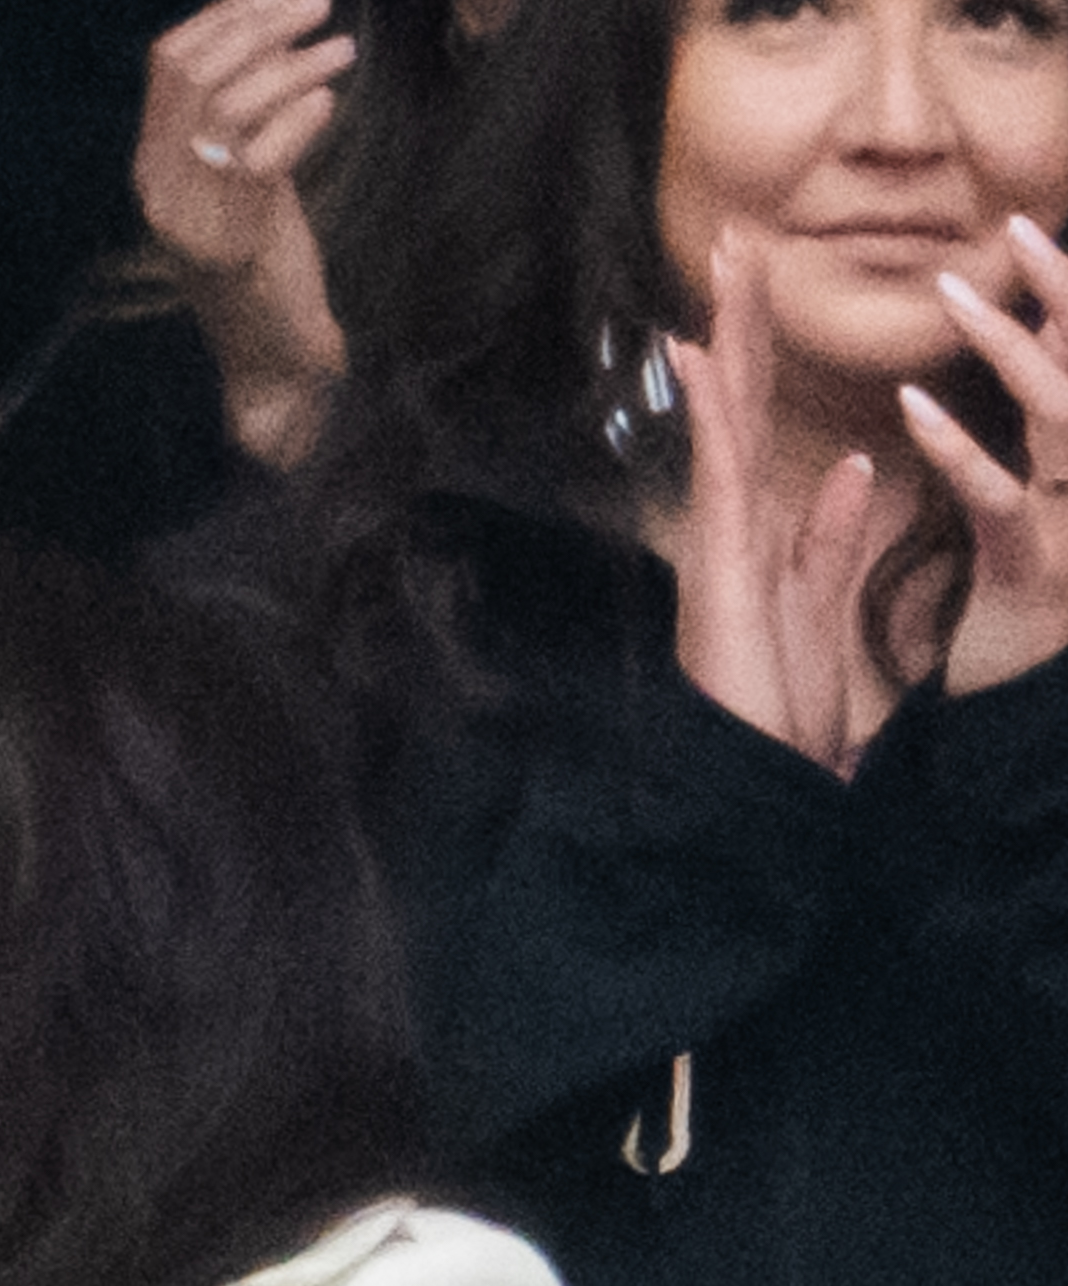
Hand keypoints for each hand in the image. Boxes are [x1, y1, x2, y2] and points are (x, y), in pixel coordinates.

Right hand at [132, 0, 352, 461]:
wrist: (274, 359)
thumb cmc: (269, 262)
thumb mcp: (247, 173)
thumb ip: (246, 113)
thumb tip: (274, 30)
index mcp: (152, 166)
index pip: (169, 61)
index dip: (228, 13)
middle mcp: (159, 190)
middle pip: (196, 72)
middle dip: (262, 24)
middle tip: (320, 6)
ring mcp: (189, 221)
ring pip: (228, 107)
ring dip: (293, 66)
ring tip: (342, 51)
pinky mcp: (232, 247)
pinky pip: (259, 158)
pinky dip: (300, 119)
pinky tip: (330, 105)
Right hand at [667, 231, 879, 774]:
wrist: (754, 770)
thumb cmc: (781, 707)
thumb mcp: (826, 606)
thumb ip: (837, 537)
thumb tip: (860, 468)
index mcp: (766, 524)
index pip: (767, 418)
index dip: (767, 349)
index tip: (763, 282)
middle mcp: (734, 517)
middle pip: (740, 398)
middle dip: (742, 317)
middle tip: (737, 238)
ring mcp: (721, 532)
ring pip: (726, 414)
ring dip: (726, 337)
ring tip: (726, 263)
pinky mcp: (720, 555)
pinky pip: (720, 466)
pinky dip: (711, 408)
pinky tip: (702, 353)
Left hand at [912, 212, 1067, 695]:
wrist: (1030, 717)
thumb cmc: (1032, 609)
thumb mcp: (1048, 512)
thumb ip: (1052, 436)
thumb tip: (1046, 355)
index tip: (1049, 234)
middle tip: (1027, 227)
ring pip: (1062, 418)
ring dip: (1011, 349)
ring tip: (954, 292)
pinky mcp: (1034, 570)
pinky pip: (1000, 499)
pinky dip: (959, 449)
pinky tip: (910, 407)